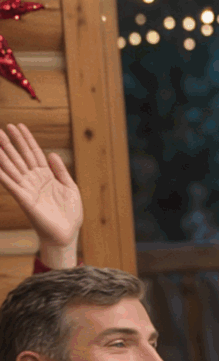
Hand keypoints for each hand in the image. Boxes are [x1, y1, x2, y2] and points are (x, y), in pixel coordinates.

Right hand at [0, 124, 81, 266]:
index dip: (27, 139)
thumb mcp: (70, 188)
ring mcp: (28, 188)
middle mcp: (34, 180)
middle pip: (20, 156)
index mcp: (46, 176)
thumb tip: (51, 153)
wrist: (67, 235)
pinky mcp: (24, 199)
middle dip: (11, 142)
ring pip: (12, 167)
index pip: (34, 153)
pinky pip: (10, 184)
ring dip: (2, 154)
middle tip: (1, 127)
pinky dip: (2, 175)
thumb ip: (61, 171)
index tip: (18, 125)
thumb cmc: (70, 214)